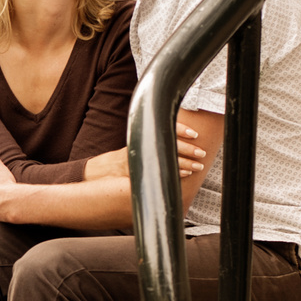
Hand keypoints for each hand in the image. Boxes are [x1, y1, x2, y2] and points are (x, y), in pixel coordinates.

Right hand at [84, 125, 208, 181]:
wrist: (99, 172)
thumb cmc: (120, 160)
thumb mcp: (135, 146)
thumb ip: (152, 142)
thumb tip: (175, 140)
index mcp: (143, 135)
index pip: (164, 127)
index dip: (181, 129)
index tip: (195, 133)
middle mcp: (141, 145)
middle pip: (168, 143)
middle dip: (188, 148)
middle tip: (202, 152)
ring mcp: (139, 158)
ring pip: (166, 158)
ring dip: (185, 162)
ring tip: (199, 165)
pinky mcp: (136, 170)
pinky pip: (158, 171)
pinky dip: (173, 172)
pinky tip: (185, 174)